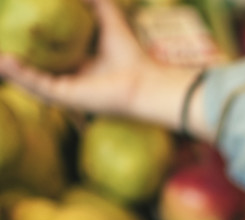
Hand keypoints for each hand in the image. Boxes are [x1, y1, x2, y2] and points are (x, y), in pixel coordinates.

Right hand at [0, 0, 207, 133]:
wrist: (144, 81)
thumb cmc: (130, 53)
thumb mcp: (107, 18)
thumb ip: (94, 0)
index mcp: (75, 61)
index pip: (43, 50)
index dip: (26, 39)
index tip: (7, 24)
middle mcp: (66, 76)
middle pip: (30, 66)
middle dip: (10, 58)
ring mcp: (63, 88)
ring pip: (28, 77)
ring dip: (9, 68)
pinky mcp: (65, 98)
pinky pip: (37, 86)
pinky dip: (20, 75)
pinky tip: (4, 61)